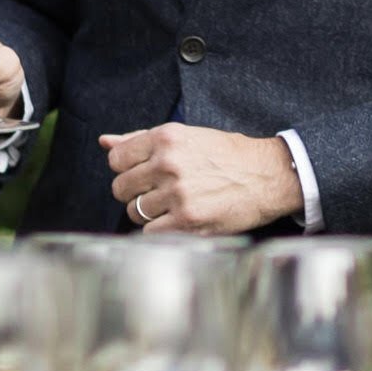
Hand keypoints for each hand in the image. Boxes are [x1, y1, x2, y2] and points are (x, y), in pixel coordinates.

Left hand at [100, 122, 302, 234]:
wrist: (266, 176)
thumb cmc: (225, 155)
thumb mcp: (184, 137)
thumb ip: (140, 140)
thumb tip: (105, 142)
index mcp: (166, 138)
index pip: (117, 159)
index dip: (127, 169)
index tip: (143, 173)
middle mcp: (168, 164)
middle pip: (121, 188)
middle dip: (135, 192)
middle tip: (158, 191)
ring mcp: (177, 194)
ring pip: (135, 212)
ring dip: (149, 213)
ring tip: (173, 205)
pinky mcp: (187, 221)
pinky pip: (150, 232)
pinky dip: (161, 230)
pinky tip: (179, 220)